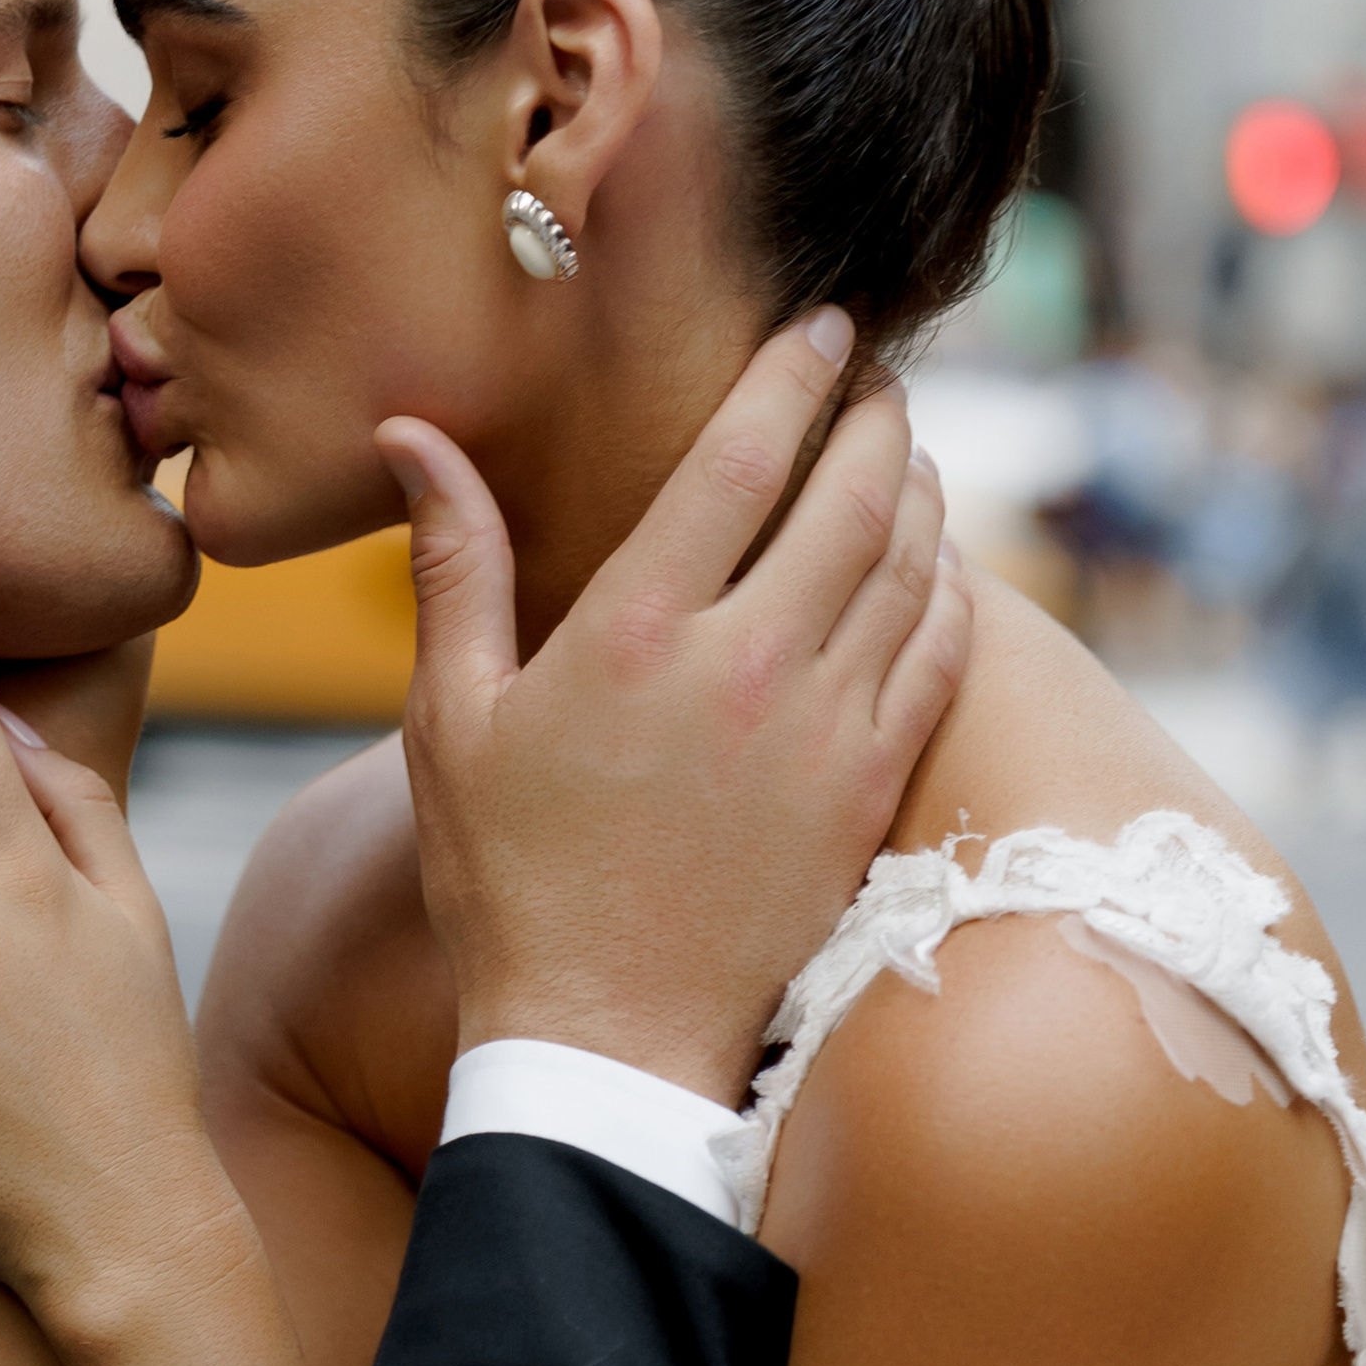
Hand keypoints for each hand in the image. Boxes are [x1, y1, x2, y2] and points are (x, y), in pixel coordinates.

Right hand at [385, 309, 968, 1108]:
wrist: (603, 1039)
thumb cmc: (507, 881)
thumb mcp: (452, 718)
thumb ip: (455, 564)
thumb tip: (412, 433)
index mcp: (632, 632)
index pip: (740, 458)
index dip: (791, 375)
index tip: (823, 327)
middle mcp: (744, 667)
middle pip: (851, 498)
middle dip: (876, 421)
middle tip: (879, 383)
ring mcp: (822, 732)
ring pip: (911, 570)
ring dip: (920, 496)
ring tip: (911, 459)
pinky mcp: (868, 794)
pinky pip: (940, 660)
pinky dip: (953, 595)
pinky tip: (942, 569)